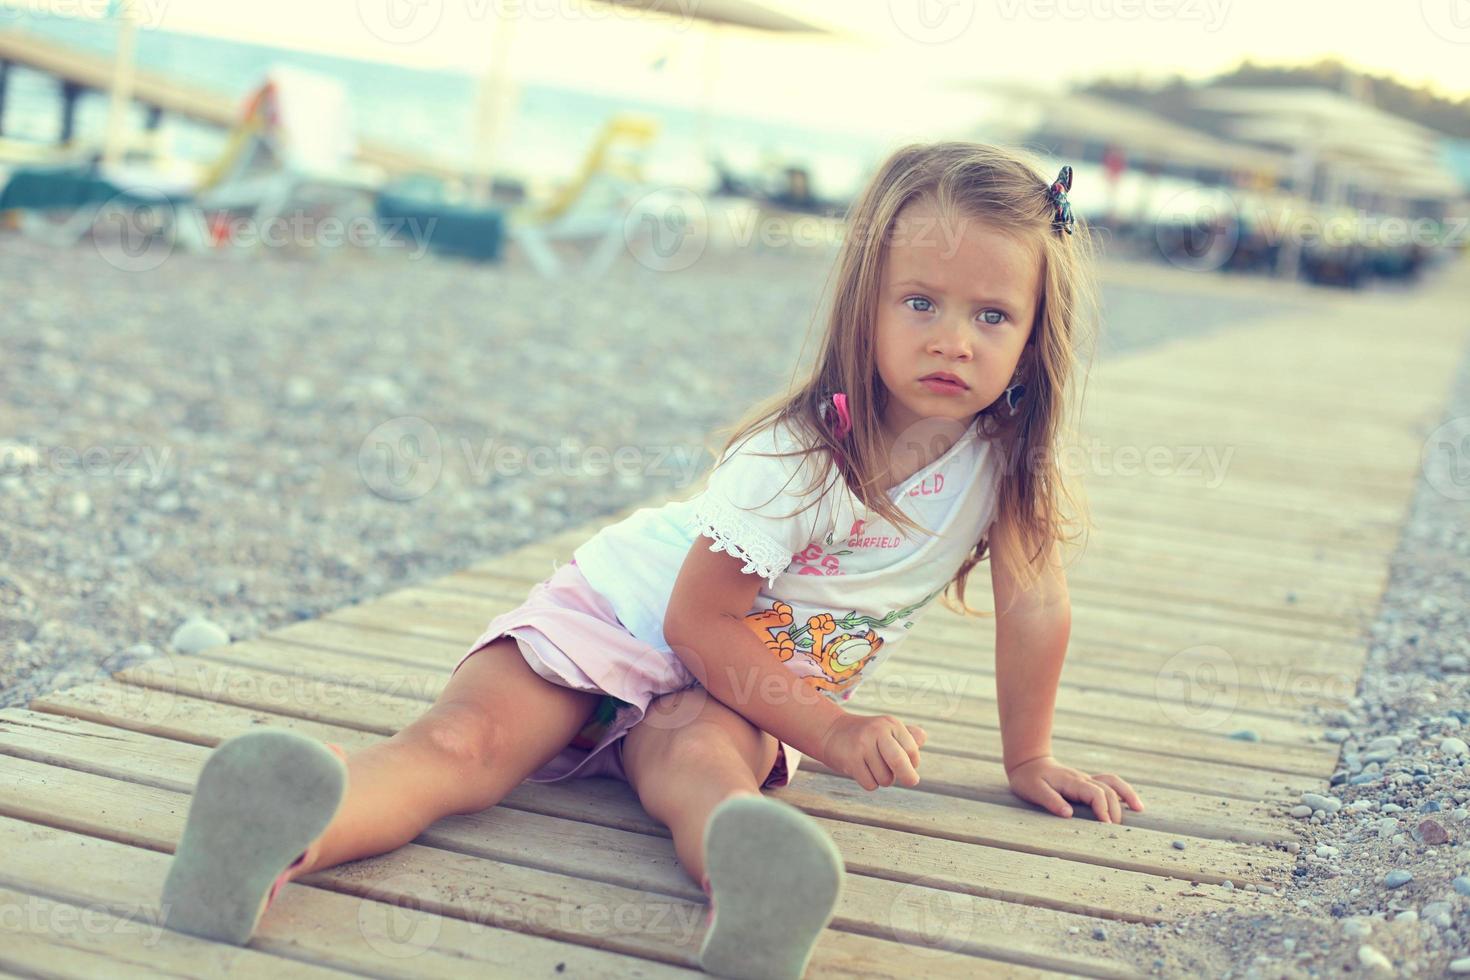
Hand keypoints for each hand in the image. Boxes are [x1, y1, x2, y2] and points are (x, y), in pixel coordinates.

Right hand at [818, 711, 926, 790]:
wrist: (831, 731)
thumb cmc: (867, 734)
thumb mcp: (887, 729)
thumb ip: (908, 735)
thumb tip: (922, 737)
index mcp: (890, 724)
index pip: (911, 750)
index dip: (914, 762)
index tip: (909, 764)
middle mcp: (876, 732)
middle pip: (899, 761)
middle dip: (909, 777)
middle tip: (911, 781)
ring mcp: (862, 746)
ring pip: (885, 778)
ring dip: (884, 780)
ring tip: (875, 769)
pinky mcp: (850, 760)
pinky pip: (871, 784)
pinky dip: (871, 783)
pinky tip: (863, 772)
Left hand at [1005, 755, 1143, 822]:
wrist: (1027, 762)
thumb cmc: (1028, 778)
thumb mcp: (1033, 790)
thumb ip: (1050, 800)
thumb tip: (1069, 814)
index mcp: (1072, 781)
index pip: (1095, 793)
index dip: (1103, 809)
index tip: (1106, 826)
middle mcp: (1083, 779)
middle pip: (1108, 791)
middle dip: (1115, 811)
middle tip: (1115, 832)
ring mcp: (1086, 779)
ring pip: (1113, 783)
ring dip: (1127, 794)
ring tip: (1140, 809)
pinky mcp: (1087, 783)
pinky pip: (1109, 783)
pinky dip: (1122, 791)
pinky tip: (1131, 802)